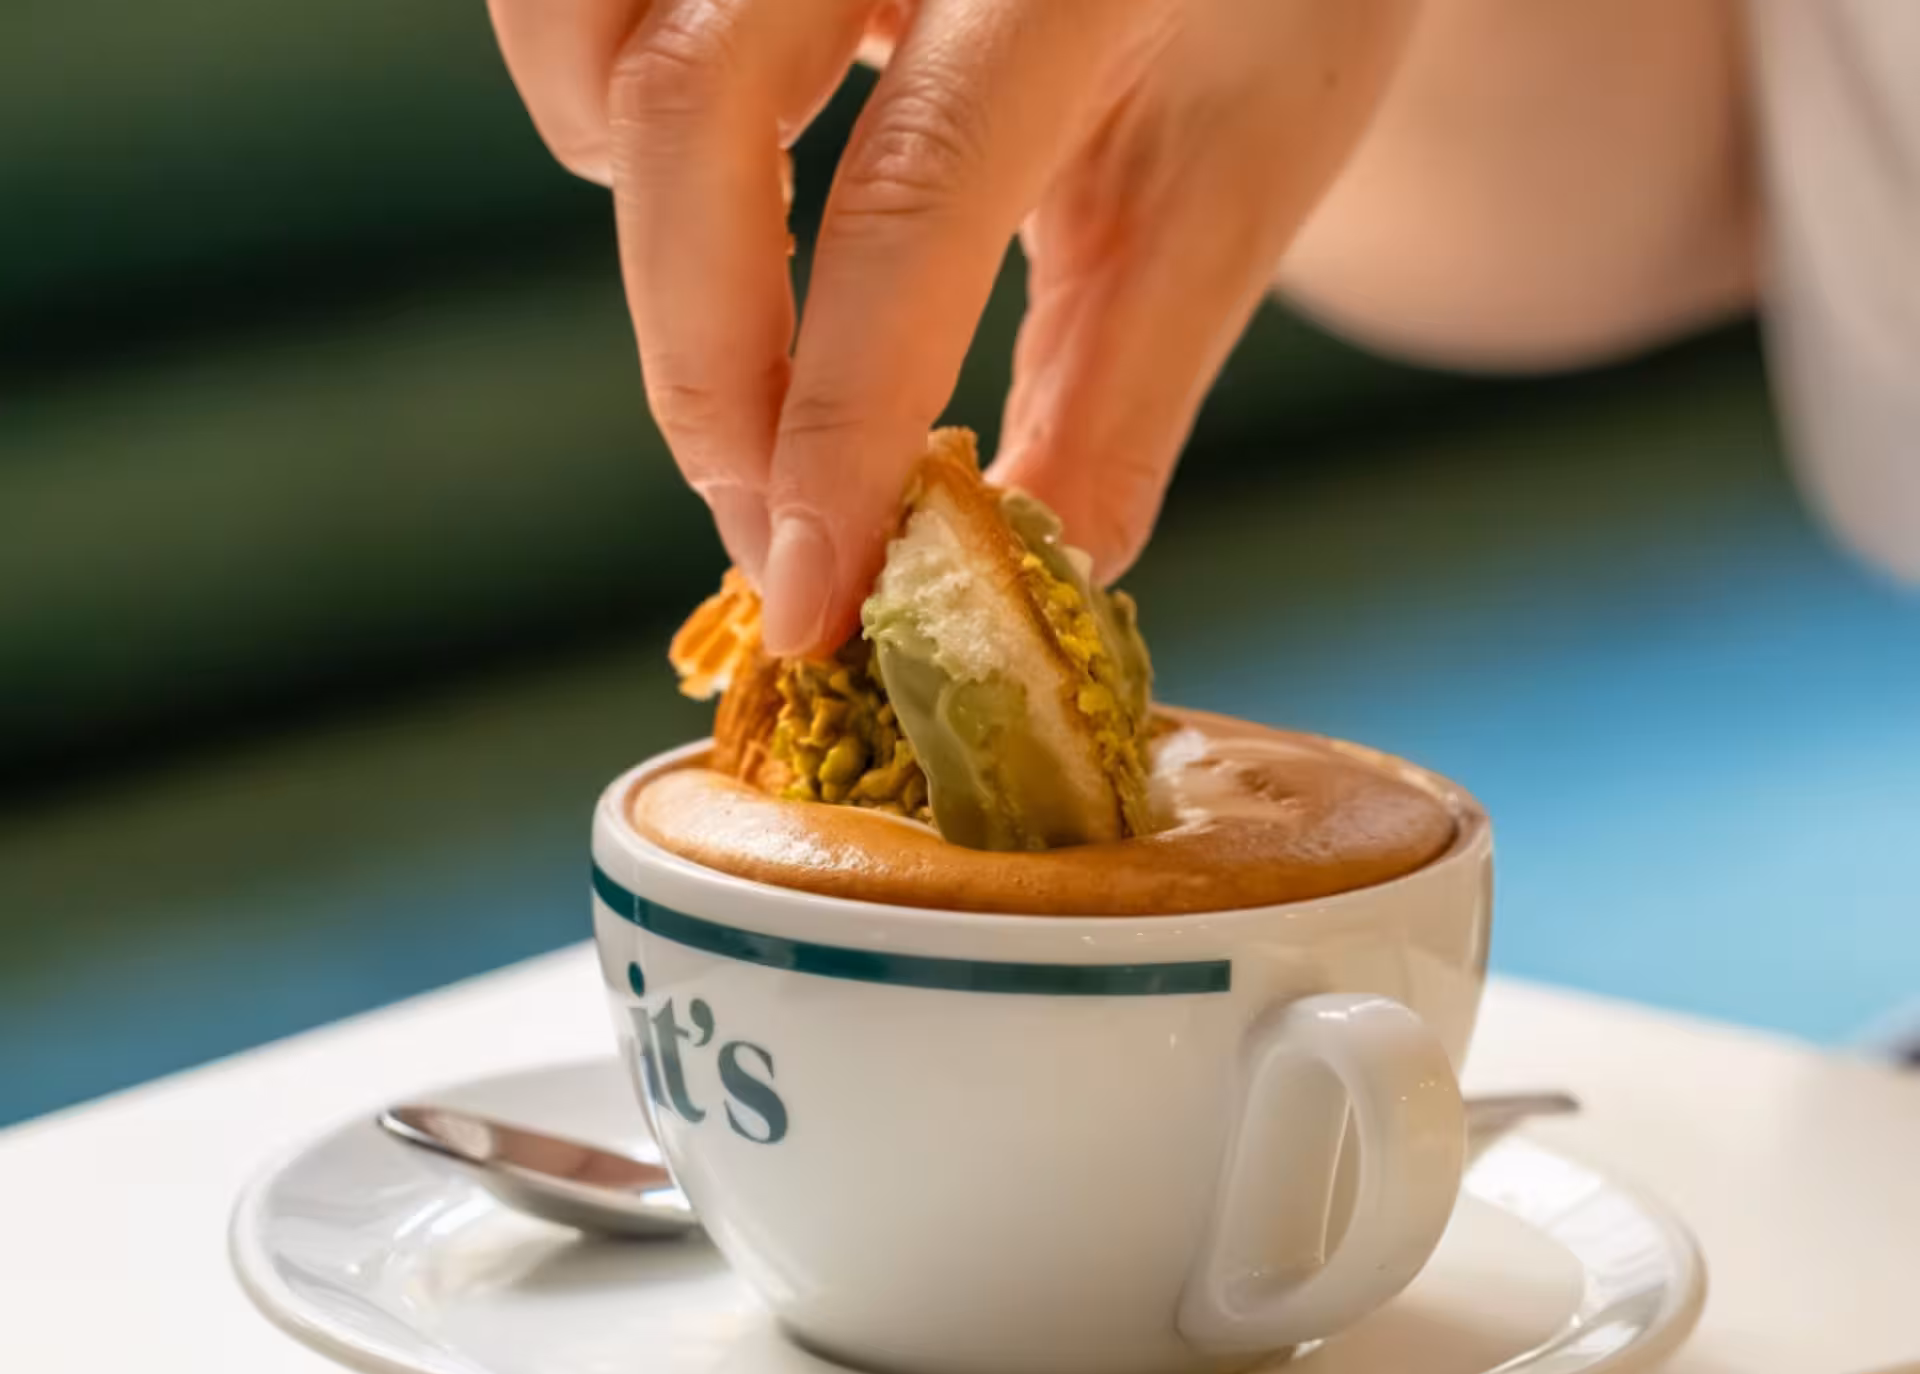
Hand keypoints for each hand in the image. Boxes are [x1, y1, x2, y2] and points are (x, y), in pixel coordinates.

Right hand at [489, 0, 1411, 654]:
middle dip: (709, 373)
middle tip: (764, 535)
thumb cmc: (1258, 16)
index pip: (910, 204)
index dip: (837, 426)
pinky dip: (588, 109)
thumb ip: (1113, 403)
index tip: (810, 601)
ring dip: (631, 229)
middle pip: (696, 109)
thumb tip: (989, 606)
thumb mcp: (1224, 196)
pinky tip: (703, 195)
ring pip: (592, 31)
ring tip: (741, 348)